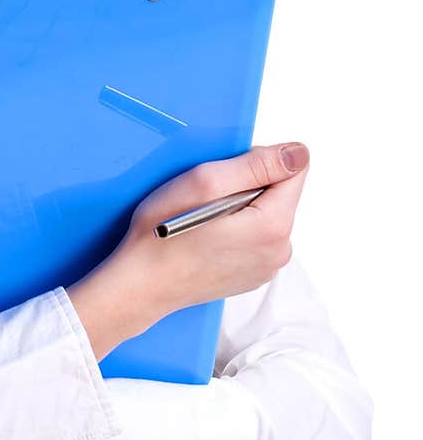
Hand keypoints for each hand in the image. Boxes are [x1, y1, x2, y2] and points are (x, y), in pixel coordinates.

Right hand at [67, 142, 310, 360]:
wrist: (140, 286)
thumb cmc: (161, 235)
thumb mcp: (204, 182)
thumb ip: (257, 164)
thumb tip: (299, 153)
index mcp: (274, 225)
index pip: (293, 168)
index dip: (256, 162)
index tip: (224, 178)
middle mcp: (280, 250)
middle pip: (279, 194)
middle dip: (246, 187)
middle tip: (206, 200)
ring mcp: (267, 267)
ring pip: (265, 215)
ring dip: (239, 209)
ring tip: (203, 221)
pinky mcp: (253, 276)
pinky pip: (254, 238)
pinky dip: (234, 231)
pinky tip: (205, 238)